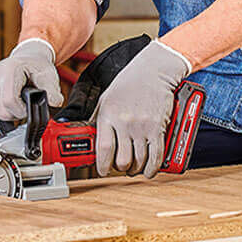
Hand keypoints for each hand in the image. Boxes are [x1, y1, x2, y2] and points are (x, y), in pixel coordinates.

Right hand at [0, 38, 61, 119]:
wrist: (26, 58)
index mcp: (9, 69)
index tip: (28, 104)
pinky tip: (3, 97)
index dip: (21, 110)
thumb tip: (55, 102)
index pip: (9, 102)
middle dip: (14, 112)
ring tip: (14, 98)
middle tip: (22, 101)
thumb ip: (52, 90)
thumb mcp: (48, 76)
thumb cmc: (36, 67)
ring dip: (5, 111)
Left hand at [94, 40, 190, 177]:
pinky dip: (152, 168)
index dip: (103, 166)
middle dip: (121, 168)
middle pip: (122, 160)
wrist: (153, 71)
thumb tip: (83, 135)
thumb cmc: (128, 84)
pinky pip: (156, 155)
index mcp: (108, 115)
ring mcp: (143, 126)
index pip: (104, 149)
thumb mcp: (106, 99)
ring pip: (139, 160)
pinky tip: (148, 170)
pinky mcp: (158, 128)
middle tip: (121, 166)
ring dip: (136, 169)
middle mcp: (125, 122)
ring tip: (134, 167)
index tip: (103, 170)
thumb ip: (96, 119)